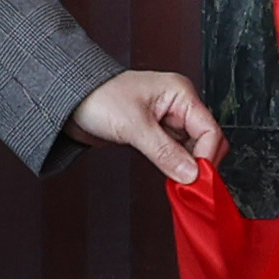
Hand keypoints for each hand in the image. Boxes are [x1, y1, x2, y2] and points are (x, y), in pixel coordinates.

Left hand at [69, 69, 223, 186]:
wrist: (70, 102)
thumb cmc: (98, 98)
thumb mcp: (133, 126)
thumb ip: (164, 151)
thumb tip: (191, 174)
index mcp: (180, 93)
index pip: (209, 130)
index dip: (205, 157)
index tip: (196, 179)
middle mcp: (178, 106)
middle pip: (205, 141)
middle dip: (199, 164)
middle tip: (187, 184)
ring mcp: (168, 121)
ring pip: (191, 150)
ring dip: (185, 167)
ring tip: (176, 182)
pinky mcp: (156, 134)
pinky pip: (175, 154)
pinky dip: (174, 167)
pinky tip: (169, 176)